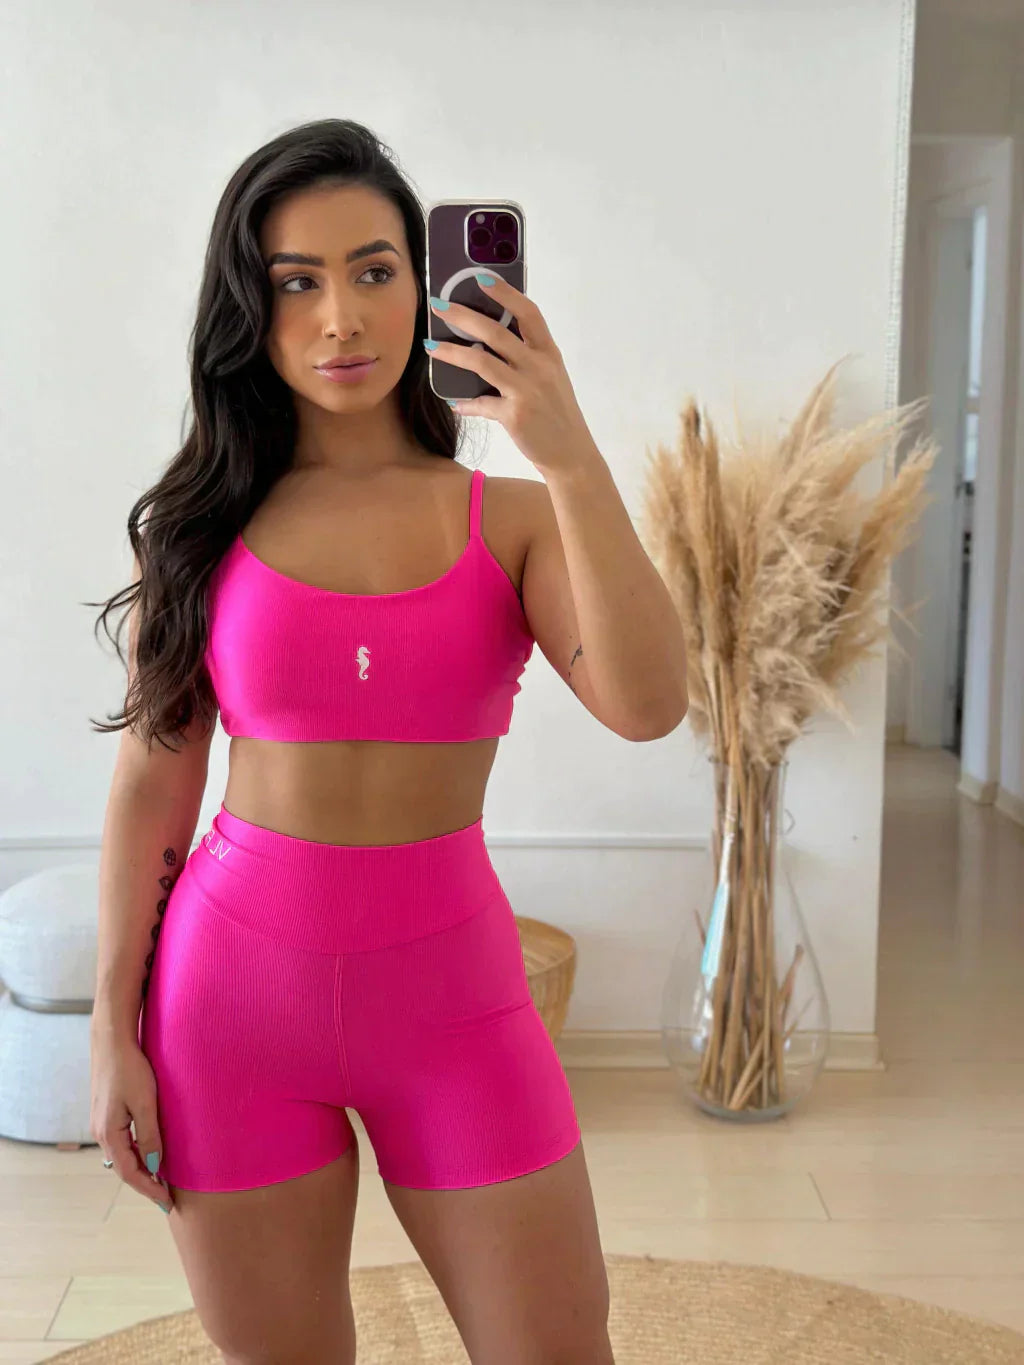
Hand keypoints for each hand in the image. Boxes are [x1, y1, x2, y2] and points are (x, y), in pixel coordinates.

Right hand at [90, 1032, 173, 1213]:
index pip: (130, 1173)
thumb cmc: (130, 1069)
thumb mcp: (145, 1103)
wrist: (112, 1043)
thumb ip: (150, 1135)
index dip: (149, 1189)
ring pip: (122, 1156)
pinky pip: (121, 1143)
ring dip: (140, 1170)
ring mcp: (101, 1124)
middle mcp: (101, 1134)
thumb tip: (155, 1166)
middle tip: (165, 1198)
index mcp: (109, 1134)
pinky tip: (148, 1154)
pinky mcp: (106, 1115)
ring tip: (160, 1181)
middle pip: (124, 1168)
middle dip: (145, 1185)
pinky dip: (135, 1154)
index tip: (166, 1202)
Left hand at [425, 274, 599, 477]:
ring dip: (452, 352)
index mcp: (549, 353)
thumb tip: (485, 339)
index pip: (529, 313)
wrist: (570, 453)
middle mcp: (539, 367)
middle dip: (463, 316)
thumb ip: (527, 356)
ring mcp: (527, 390)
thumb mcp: (550, 377)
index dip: (505, 293)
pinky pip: (481, 403)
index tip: (481, 277)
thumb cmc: (556, 411)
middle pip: (496, 332)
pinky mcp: (515, 415)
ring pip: (482, 362)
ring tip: (431, 346)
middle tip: (439, 306)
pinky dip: (465, 402)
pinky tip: (455, 401)